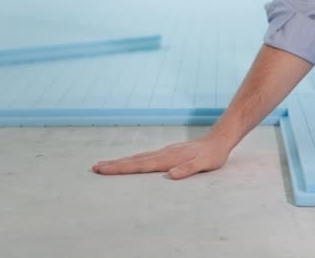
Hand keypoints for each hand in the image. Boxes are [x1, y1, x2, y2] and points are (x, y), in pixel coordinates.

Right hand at [91, 136, 232, 179]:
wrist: (219, 139)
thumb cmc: (212, 155)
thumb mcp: (204, 164)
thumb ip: (188, 169)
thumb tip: (171, 175)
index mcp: (168, 159)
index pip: (140, 165)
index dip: (121, 168)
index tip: (104, 170)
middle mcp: (163, 154)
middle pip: (134, 160)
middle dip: (114, 165)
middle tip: (95, 168)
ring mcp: (165, 152)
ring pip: (138, 157)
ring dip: (121, 162)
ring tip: (106, 165)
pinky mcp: (168, 152)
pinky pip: (146, 157)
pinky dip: (134, 160)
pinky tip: (131, 162)